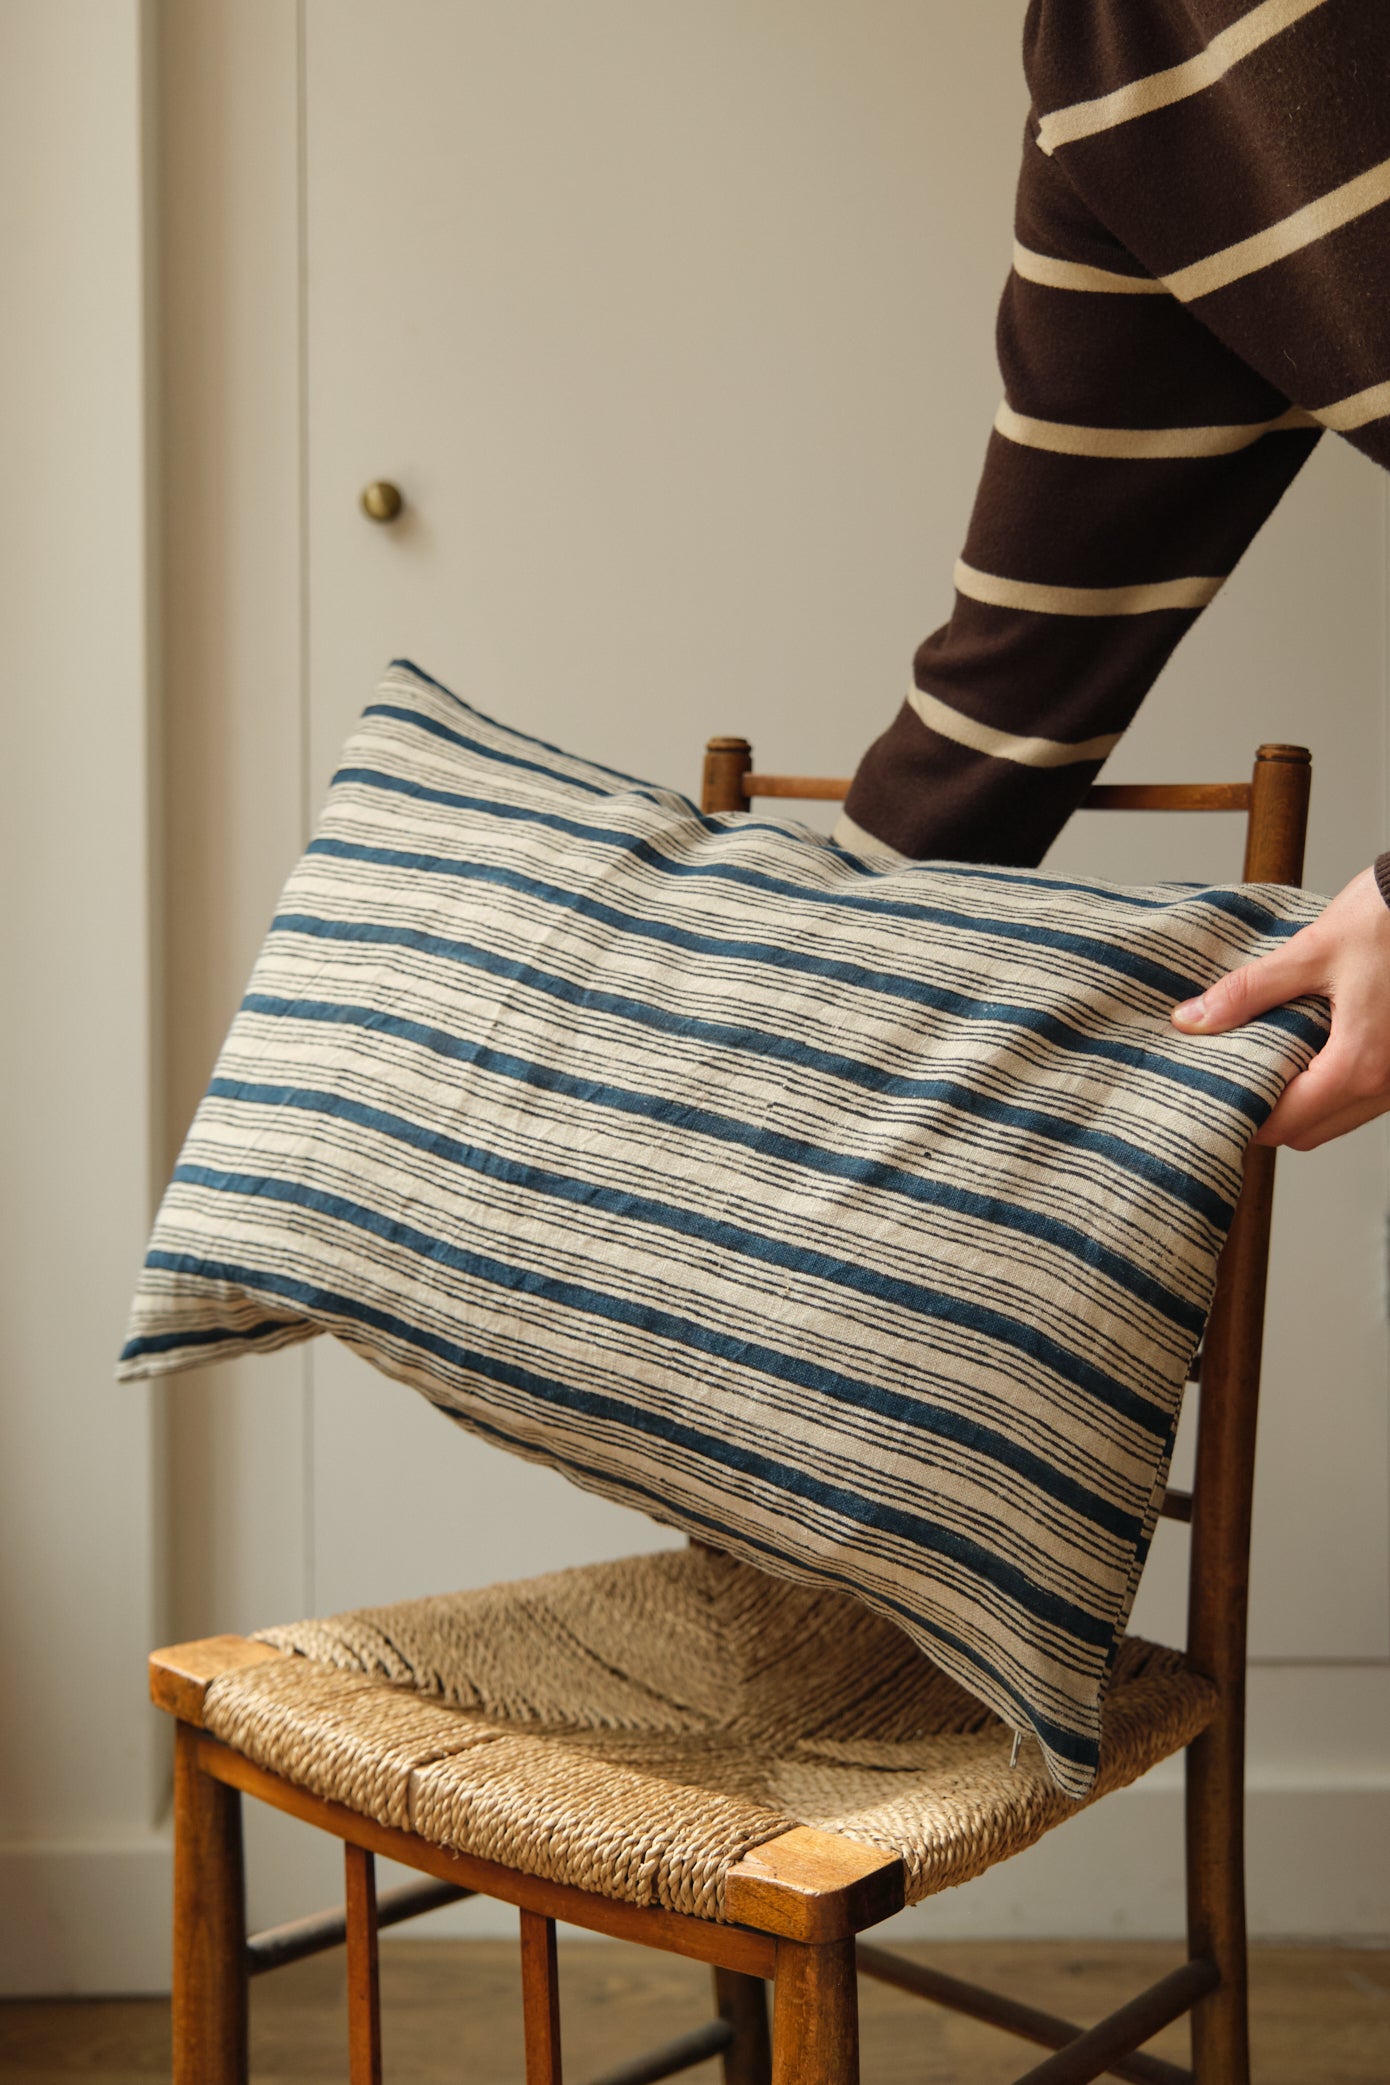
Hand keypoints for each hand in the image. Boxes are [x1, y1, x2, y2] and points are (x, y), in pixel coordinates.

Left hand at [1170, 864, 1389, 1149]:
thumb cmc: (1386, 920)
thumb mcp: (1310, 952)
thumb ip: (1248, 992)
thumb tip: (1192, 1019)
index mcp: (1359, 1065)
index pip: (1287, 1123)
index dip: (1244, 1116)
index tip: (1211, 1096)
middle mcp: (1385, 1085)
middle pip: (1309, 1133)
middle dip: (1268, 1116)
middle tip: (1230, 1079)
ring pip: (1337, 1119)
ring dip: (1300, 1105)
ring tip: (1262, 1064)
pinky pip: (1360, 1098)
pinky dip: (1328, 1088)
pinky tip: (1304, 1054)